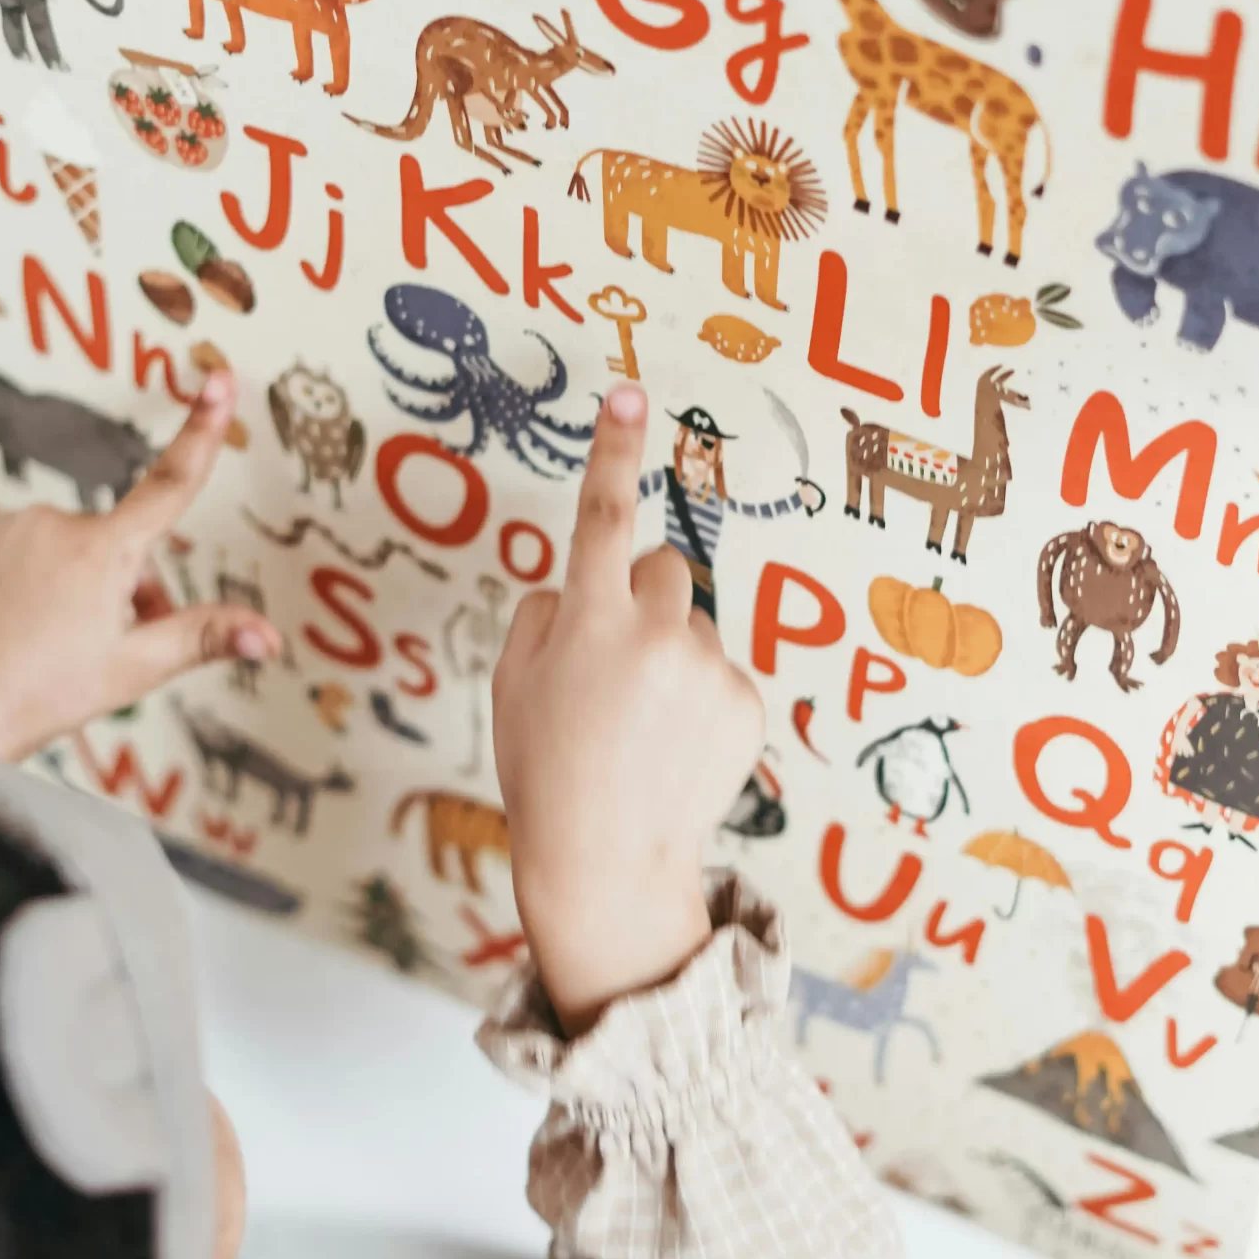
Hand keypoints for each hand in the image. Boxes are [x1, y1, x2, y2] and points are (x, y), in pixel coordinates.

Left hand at [0, 375, 279, 762]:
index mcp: (103, 552)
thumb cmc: (36, 697)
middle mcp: (52, 523)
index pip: (171, 483)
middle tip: (108, 647)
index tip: (219, 380)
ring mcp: (0, 526)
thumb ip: (203, 637)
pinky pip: (7, 549)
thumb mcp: (133, 669)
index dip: (202, 431)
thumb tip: (266, 636)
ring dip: (68, 584)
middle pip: (112, 547)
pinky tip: (6, 623)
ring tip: (49, 644)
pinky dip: (15, 579)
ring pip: (59, 549)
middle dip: (123, 587)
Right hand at [492, 384, 762, 1032]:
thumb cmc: (545, 772)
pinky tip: (671, 749)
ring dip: (668, 655)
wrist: (607, 863)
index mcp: (589, 620)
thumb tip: (580, 589)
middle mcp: (655, 633)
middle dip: (639, 598)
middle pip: (662, 567)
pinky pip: (719, 673)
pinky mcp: (746, 703)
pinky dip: (698, 699)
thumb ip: (545, 614)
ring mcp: (707, 668)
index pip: (602, 516)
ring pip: (689, 626)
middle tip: (611, 667)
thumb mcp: (512, 686)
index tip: (629, 395)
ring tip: (640, 727)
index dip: (614, 451)